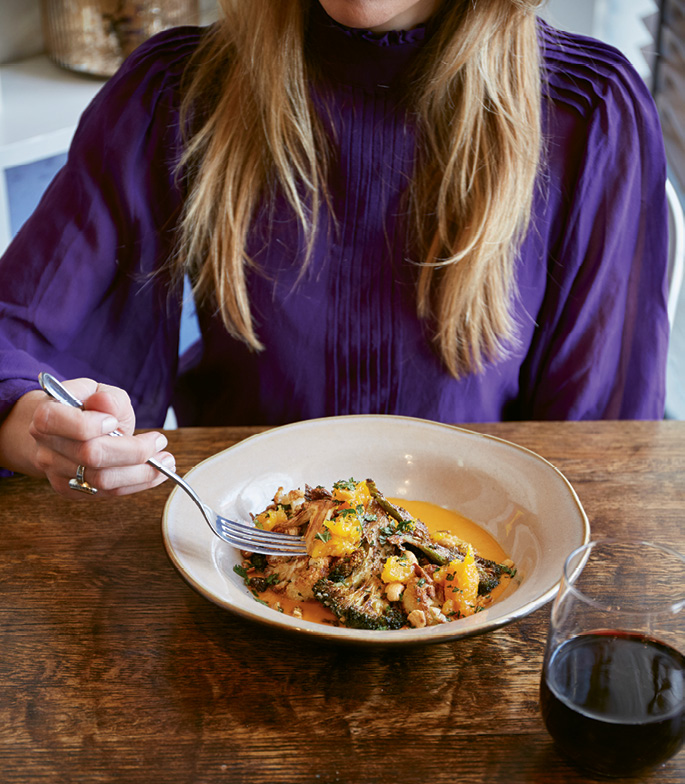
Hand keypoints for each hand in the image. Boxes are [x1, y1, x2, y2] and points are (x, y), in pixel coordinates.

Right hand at [25, 377, 174, 496]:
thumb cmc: (85, 407)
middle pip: (90, 456)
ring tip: (167, 460)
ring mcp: (57, 474)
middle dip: (133, 450)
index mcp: (45, 416)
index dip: (88, 424)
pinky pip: (109, 492)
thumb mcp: (98, 391)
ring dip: (142, 472)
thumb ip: (107, 397)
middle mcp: (46, 448)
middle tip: (159, 441)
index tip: (114, 422)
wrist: (64, 430)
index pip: (56, 422)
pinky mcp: (72, 491)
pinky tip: (156, 472)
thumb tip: (105, 402)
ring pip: (102, 480)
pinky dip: (137, 483)